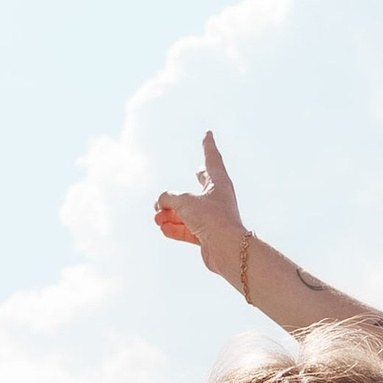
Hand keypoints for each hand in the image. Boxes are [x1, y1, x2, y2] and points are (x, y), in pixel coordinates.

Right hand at [153, 132, 249, 291]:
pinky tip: (163, 228)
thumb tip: (160, 205)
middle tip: (198, 170)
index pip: (212, 158)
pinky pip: (188, 229)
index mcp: (218, 182)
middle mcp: (217, 198)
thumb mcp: (184, 201)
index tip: (208, 134)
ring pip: (189, 211)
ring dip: (170, 213)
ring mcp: (212, 217)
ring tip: (156, 217)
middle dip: (199, 178)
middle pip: (204, 185)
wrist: (226, 249)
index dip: (208, 145)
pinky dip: (175, 228)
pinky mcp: (207, 236)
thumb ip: (168, 198)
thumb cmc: (210, 218)